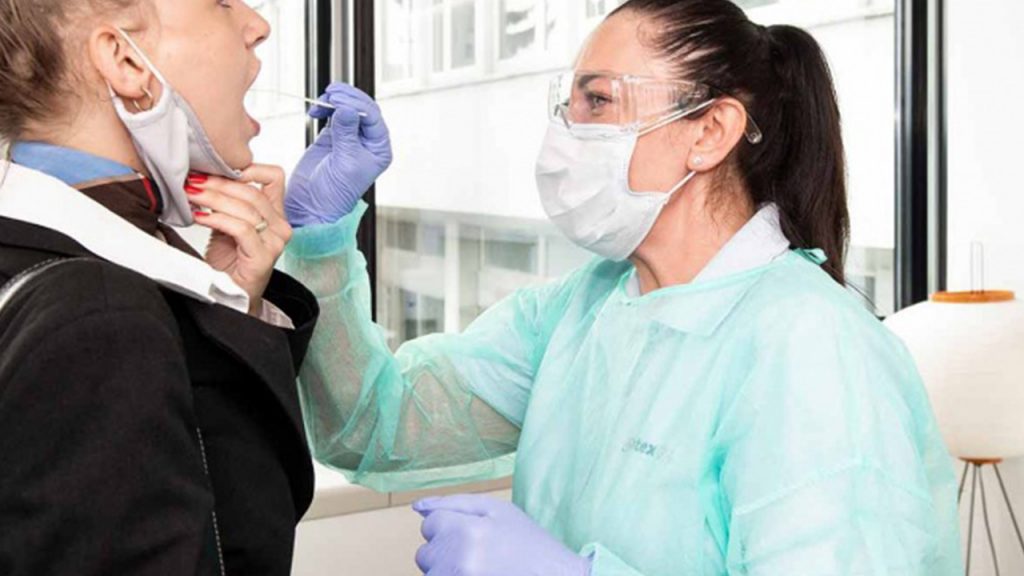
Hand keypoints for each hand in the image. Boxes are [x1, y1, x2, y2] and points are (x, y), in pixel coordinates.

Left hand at [186, 165, 292, 315]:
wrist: (229, 296)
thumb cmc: (229, 263)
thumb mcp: (227, 224)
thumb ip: (226, 202)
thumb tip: (203, 175)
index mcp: (275, 215)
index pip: (274, 177)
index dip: (249, 167)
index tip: (219, 166)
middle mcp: (280, 227)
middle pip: (253, 191)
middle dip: (218, 183)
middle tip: (194, 180)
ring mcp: (274, 242)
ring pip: (246, 208)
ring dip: (213, 198)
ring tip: (191, 195)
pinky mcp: (263, 257)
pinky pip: (240, 228)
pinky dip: (216, 219)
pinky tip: (199, 217)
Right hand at [285, 82, 392, 226]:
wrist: (313, 205)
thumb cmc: (335, 194)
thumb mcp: (344, 162)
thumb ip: (346, 133)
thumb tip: (347, 109)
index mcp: (379, 149)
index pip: (373, 118)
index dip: (357, 105)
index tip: (339, 101)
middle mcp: (368, 142)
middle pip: (362, 109)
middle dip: (347, 98)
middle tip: (331, 94)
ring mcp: (350, 138)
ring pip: (347, 108)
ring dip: (335, 101)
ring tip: (322, 102)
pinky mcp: (333, 137)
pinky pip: (333, 114)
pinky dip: (325, 108)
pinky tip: (317, 110)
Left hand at [413, 495, 591, 575]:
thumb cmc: (531, 545)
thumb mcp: (499, 511)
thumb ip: (455, 503)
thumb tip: (417, 506)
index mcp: (466, 531)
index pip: (429, 524)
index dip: (451, 527)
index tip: (473, 535)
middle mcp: (457, 562)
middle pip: (425, 553)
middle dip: (446, 551)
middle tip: (480, 554)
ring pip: (432, 574)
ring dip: (448, 570)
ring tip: (481, 569)